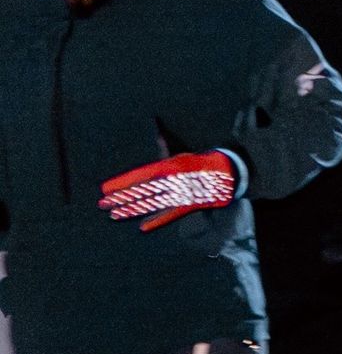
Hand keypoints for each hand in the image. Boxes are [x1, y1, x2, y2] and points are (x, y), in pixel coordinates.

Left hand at [98, 150, 239, 228]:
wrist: (226, 173)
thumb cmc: (200, 162)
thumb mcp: (180, 152)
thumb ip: (164, 144)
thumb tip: (155, 124)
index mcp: (169, 165)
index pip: (139, 175)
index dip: (121, 182)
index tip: (105, 188)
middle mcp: (173, 179)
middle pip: (142, 191)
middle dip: (121, 198)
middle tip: (103, 204)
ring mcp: (181, 193)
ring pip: (152, 204)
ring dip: (133, 211)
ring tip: (115, 215)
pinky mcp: (190, 205)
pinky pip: (171, 215)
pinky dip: (158, 221)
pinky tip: (144, 228)